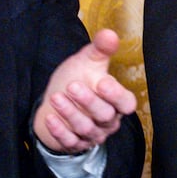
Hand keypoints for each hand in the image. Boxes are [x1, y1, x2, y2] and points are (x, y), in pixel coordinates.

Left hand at [31, 29, 137, 154]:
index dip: (116, 95)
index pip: (126, 103)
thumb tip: (110, 33)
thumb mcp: (87, 62)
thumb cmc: (76, 80)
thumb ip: (100, 50)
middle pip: (105, 116)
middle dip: (88, 102)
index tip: (101, 82)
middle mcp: (108, 121)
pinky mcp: (75, 144)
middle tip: (72, 86)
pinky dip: (60, 130)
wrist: (54, 101)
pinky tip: (49, 117)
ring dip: (70, 113)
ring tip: (56, 97)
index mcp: (116, 102)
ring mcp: (92, 134)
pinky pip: (70, 141)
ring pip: (86, 128)